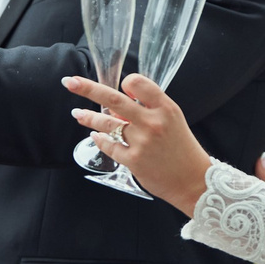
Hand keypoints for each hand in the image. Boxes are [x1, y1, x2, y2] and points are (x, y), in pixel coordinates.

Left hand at [63, 73, 217, 215]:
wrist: (194, 181)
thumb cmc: (182, 148)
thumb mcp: (173, 120)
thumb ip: (149, 109)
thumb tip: (119, 103)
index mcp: (165, 108)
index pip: (138, 83)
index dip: (126, 83)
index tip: (123, 88)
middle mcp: (153, 122)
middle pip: (114, 100)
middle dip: (88, 88)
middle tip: (70, 82)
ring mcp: (142, 142)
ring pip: (107, 124)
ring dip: (88, 117)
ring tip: (77, 114)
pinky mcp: (134, 161)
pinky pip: (109, 146)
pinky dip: (100, 140)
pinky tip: (95, 136)